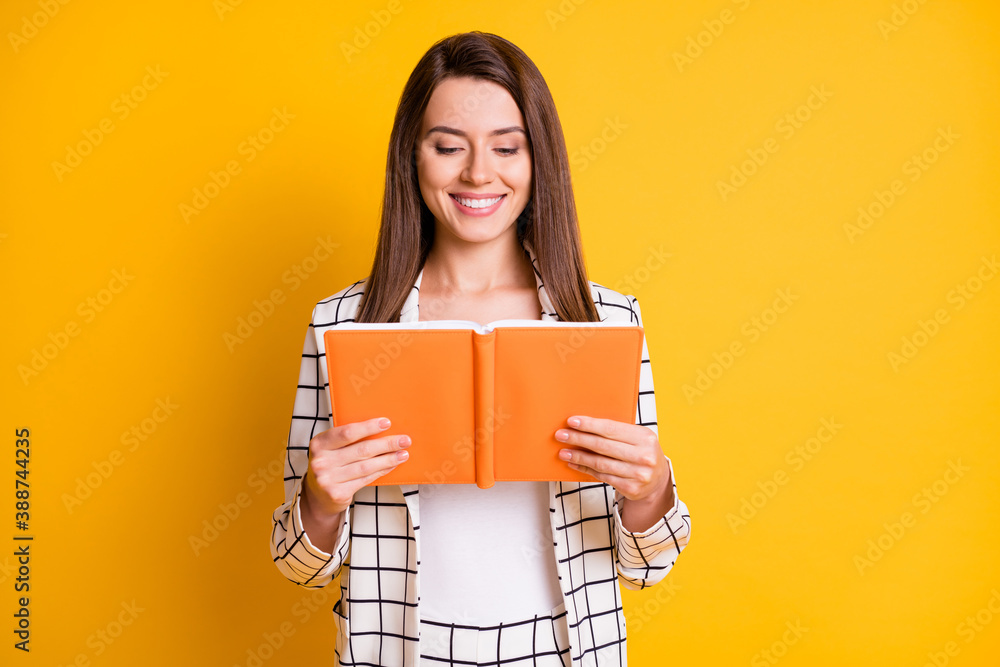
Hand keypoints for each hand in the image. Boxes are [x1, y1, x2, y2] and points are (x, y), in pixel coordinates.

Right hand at [303, 417, 410, 516]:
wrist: (318, 496)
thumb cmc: (330, 465)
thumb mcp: (331, 448)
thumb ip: (348, 440)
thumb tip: (382, 429)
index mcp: (319, 444)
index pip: (347, 432)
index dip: (369, 427)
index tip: (387, 423)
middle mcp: (321, 461)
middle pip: (361, 450)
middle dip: (386, 444)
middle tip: (404, 440)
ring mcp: (328, 479)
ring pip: (366, 466)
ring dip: (388, 459)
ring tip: (403, 454)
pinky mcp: (338, 493)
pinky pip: (366, 479)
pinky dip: (381, 471)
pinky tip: (391, 465)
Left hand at [555, 415, 673, 509]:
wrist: (658, 480)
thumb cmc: (642, 452)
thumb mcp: (637, 438)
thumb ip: (616, 432)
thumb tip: (583, 425)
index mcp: (644, 437)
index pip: (611, 428)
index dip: (589, 425)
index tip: (571, 421)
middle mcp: (643, 456)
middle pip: (603, 445)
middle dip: (579, 439)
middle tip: (561, 435)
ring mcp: (638, 474)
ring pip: (600, 463)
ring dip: (578, 457)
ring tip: (563, 452)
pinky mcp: (631, 488)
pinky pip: (602, 476)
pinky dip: (585, 469)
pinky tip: (574, 464)